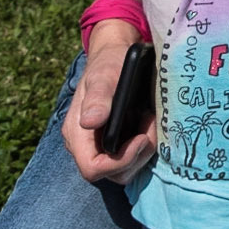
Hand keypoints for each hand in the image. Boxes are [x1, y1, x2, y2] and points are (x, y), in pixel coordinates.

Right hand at [63, 23, 153, 183]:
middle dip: (137, 155)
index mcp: (77, 134)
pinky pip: (132, 156)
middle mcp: (88, 144)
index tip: (141, 139)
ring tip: (149, 119)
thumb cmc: (108, 63)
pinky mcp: (118, 141)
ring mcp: (103, 144)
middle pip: (112, 173)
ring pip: (125, 168)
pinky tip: (149, 121)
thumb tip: (90, 121)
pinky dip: (145, 144)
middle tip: (151, 125)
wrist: (116, 55)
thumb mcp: (104, 75)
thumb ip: (97, 98)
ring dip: (143, 149)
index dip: (118, 162)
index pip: (92, 169)